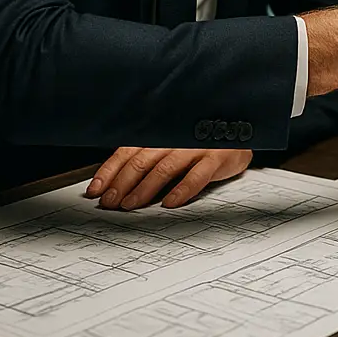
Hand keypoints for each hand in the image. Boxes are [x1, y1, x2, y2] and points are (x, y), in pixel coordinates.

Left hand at [86, 146, 251, 209]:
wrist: (242, 132)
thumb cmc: (201, 143)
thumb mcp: (172, 145)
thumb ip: (147, 158)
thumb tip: (115, 183)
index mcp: (160, 133)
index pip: (127, 151)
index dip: (109, 171)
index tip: (95, 190)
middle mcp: (175, 137)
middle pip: (141, 160)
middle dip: (122, 184)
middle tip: (110, 202)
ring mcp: (196, 147)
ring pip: (164, 168)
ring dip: (144, 188)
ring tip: (131, 204)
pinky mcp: (217, 158)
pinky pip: (196, 176)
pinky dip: (182, 190)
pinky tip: (170, 203)